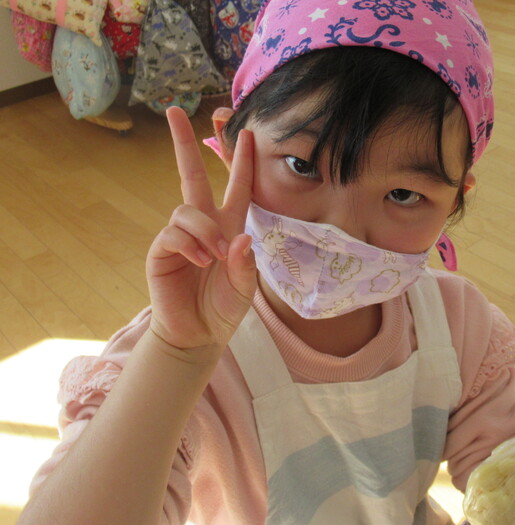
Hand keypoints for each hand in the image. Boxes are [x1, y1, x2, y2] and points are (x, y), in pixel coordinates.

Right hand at [146, 106, 256, 350]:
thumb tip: (239, 239)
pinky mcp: (161, 250)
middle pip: (191, 175)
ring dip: (204, 229)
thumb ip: (245, 266)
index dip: (241, 161)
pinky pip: (173, 233)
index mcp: (229, 227)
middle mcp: (203, 224)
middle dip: (184, 143)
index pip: (237, 187)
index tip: (247, 133)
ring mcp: (180, 236)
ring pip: (187, 209)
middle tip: (174, 110)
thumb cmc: (223, 308)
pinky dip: (189, 244)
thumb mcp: (245, 288)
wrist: (198, 335)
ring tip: (213, 257)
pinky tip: (198, 263)